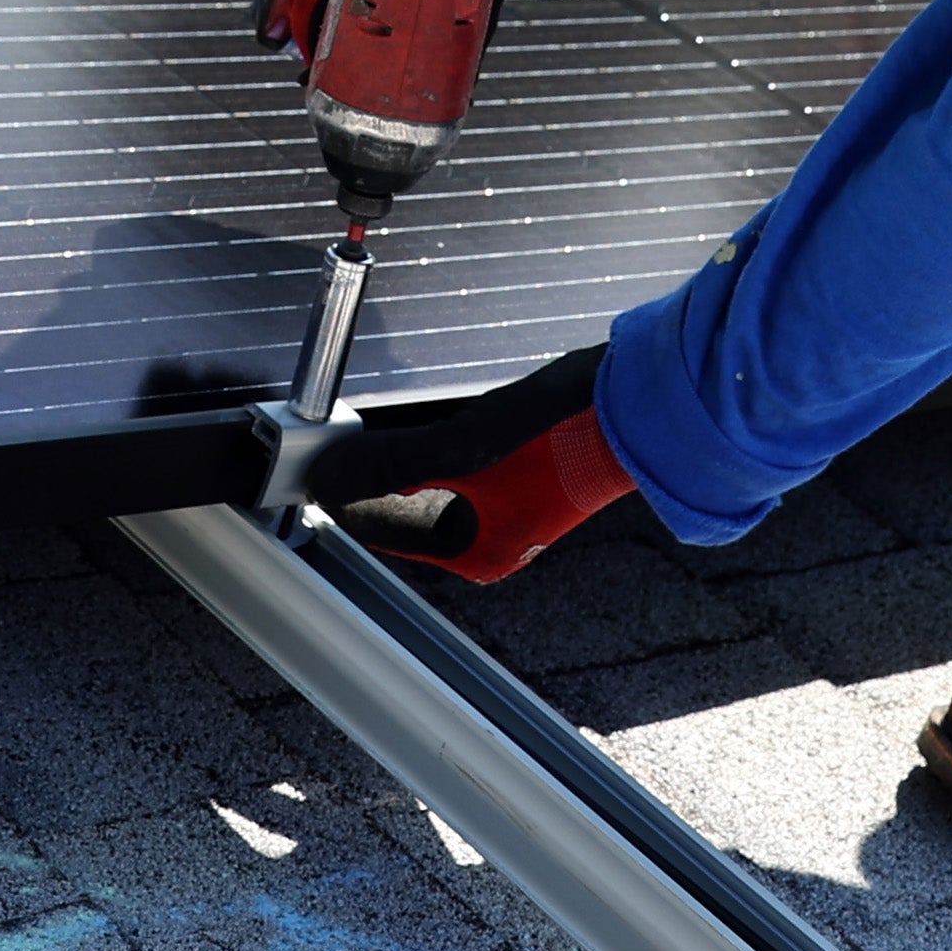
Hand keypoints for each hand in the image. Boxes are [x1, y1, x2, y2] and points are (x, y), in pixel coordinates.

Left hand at [312, 352, 628, 584]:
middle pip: (407, 508)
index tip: (311, 472)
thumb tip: (329, 475)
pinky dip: (435, 446)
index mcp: (481, 552)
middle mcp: (496, 534)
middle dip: (373, 478)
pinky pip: (459, 462)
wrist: (640, 398)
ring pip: (433, 482)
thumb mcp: (467, 448)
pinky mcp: (526, 466)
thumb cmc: (566, 434)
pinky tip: (425, 421)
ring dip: (404, 459)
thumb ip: (393, 463)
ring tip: (368, 433)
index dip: (346, 499)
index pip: (387, 532)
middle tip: (331, 448)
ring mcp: (512, 501)